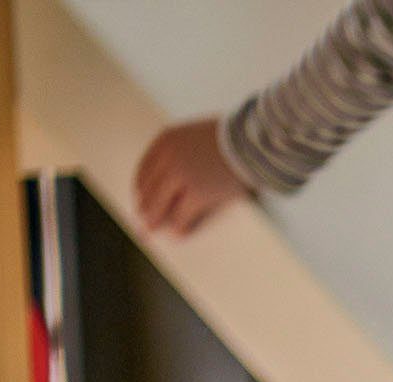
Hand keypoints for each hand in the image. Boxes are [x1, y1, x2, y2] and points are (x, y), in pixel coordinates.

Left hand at [133, 118, 250, 236]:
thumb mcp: (196, 135)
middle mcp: (168, 157)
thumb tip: (177, 175)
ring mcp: (182, 176)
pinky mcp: (198, 193)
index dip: (140, 188)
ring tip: (152, 230)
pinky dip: (179, 227)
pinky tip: (178, 235)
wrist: (251, 142)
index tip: (140, 200)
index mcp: (166, 140)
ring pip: (158, 203)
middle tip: (142, 220)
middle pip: (147, 188)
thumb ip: (182, 149)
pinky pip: (181, 216)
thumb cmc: (232, 139)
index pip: (144, 169)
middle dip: (144, 207)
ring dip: (154, 219)